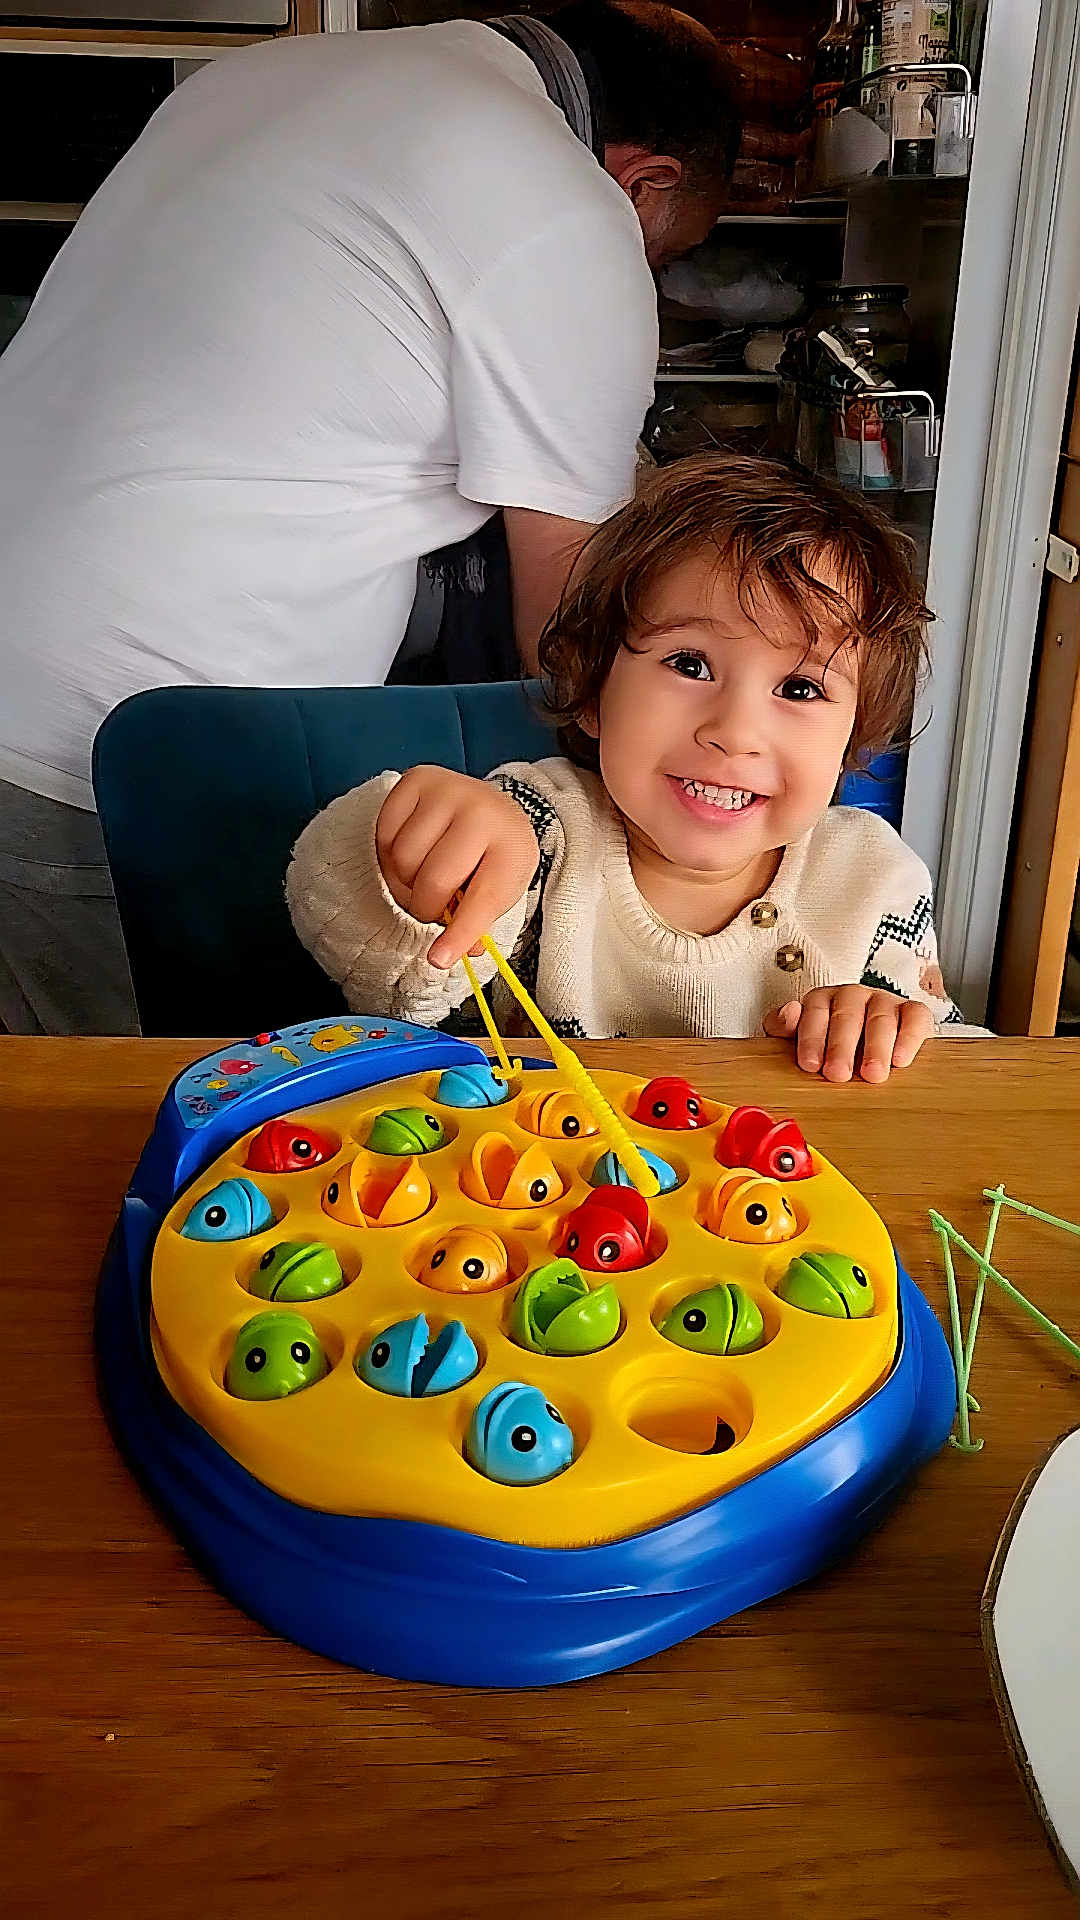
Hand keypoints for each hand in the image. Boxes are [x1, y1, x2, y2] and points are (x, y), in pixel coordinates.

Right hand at [375, 766, 538, 968]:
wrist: (489, 808)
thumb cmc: (492, 858)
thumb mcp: (497, 891)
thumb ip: (475, 925)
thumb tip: (447, 954)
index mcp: (513, 845)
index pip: (482, 898)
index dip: (459, 933)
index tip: (438, 959)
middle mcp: (482, 809)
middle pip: (434, 881)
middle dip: (426, 907)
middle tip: (434, 907)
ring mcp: (447, 789)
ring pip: (403, 860)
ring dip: (406, 881)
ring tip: (424, 875)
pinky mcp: (416, 780)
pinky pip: (384, 835)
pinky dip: (391, 855)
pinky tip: (413, 852)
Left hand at [762, 985, 933, 1082]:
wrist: (867, 1046)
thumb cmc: (827, 1045)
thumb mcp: (796, 1038)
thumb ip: (783, 1026)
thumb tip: (789, 1012)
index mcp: (822, 999)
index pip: (815, 1012)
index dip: (812, 1038)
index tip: (810, 1065)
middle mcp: (853, 996)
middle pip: (848, 1016)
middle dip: (842, 1047)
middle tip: (838, 1074)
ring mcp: (884, 1001)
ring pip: (881, 1018)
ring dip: (876, 1047)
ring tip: (872, 1075)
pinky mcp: (913, 1012)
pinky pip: (915, 1018)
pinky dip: (910, 1038)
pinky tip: (901, 1060)